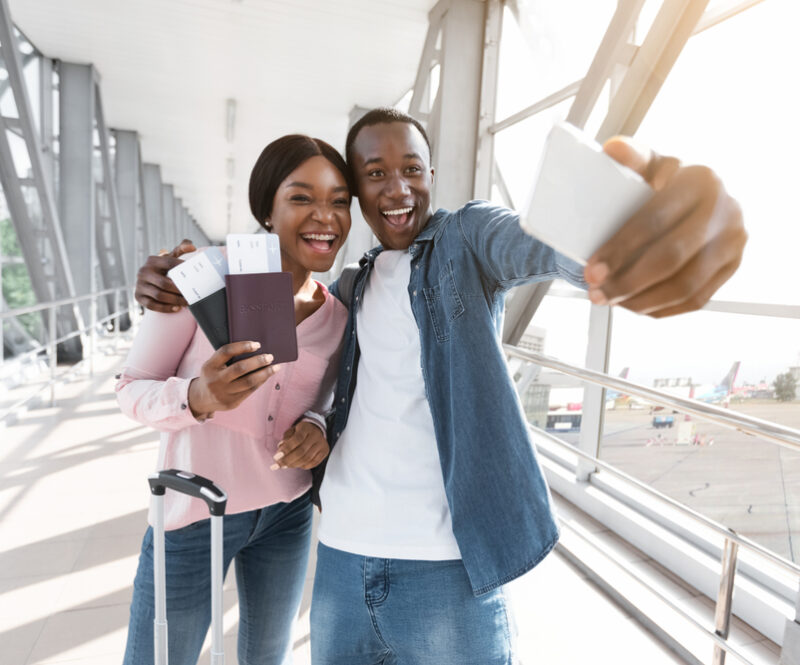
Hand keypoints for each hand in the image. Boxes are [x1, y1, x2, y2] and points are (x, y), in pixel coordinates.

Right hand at [134, 239, 196, 312]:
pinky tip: (176, 308)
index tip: (194, 276)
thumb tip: (192, 247)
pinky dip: (166, 308)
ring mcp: (139, 285)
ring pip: (159, 295)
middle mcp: (143, 272)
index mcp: (152, 260)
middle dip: (179, 290)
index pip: (169, 263)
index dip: (182, 268)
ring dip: (175, 300)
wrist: (150, 280)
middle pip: (164, 283)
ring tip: (186, 302)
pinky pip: (152, 305)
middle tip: (191, 295)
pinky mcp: (138, 297)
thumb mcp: (171, 258)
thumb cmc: (165, 269)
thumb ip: (181, 249)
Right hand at [187, 341, 278, 418]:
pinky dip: (261, 382)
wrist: (201, 399)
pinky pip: (250, 391)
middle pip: (240, 368)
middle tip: (270, 357)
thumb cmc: (213, 375)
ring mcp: (223, 393)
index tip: (257, 344)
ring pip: (248, 382)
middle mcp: (215, 380)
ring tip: (275, 367)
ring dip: (265, 373)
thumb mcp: (213, 365)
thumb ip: (228, 357)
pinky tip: (267, 376)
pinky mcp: (232, 403)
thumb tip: (255, 349)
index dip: (242, 346)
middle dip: (258, 361)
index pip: (226, 352)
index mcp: (209, 367)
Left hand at [271, 421, 329, 470]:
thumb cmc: (300, 432)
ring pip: (307, 459)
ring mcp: (322, 444)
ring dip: (293, 464)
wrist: (316, 430)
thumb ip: (285, 440)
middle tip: (277, 465)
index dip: (286, 449)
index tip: (276, 457)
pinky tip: (295, 465)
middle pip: (301, 451)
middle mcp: (316, 435)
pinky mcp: (325, 451)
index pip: (297, 439)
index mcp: (306, 427)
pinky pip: (313, 463)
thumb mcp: (291, 431)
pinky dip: (302, 466)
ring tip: (284, 466)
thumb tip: (280, 451)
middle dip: (287, 460)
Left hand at [584, 138, 745, 317]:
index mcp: (701, 181)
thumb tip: (612, 150)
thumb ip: (632, 157)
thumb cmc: (668, 184)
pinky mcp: (733, 267)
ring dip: (641, 300)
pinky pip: (696, 299)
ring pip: (684, 286)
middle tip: (596, 293)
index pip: (654, 221)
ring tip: (611, 301)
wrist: (703, 198)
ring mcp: (734, 242)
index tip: (592, 270)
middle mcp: (725, 212)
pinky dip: (661, 308)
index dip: (620, 250)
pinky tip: (635, 305)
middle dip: (627, 281)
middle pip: (670, 259)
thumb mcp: (652, 165)